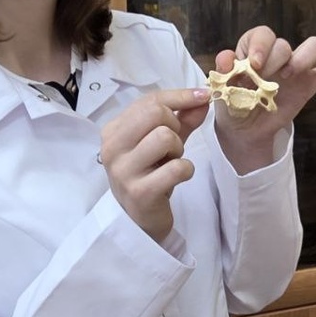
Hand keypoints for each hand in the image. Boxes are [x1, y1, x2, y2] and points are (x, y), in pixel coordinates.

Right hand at [99, 88, 210, 242]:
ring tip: (170, 163)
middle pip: (155, 113)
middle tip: (173, 146)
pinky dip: (185, 170)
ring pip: (165, 137)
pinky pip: (175, 167)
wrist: (139, 221)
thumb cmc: (150, 175)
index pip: (149, 100)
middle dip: (175, 126)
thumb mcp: (165, 143)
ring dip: (178, 150)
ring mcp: (123, 171)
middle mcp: (112, 148)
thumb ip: (182, 119)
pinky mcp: (139, 192)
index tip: (203, 95)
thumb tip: (203, 97)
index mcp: (113, 131)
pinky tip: (177, 178)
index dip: (180, 96)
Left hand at [212, 27, 315, 172]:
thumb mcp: (223, 90)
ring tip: (290, 75)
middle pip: (284, 44)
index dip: (259, 46)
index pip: (262, 35)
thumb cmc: (233, 103)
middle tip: (265, 80)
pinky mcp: (309, 84)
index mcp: (254, 50)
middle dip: (275, 60)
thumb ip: (224, 73)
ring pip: (312, 47)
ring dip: (304, 57)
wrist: (244, 130)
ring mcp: (295, 68)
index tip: (254, 64)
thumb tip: (225, 59)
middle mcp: (276, 55)